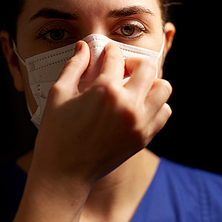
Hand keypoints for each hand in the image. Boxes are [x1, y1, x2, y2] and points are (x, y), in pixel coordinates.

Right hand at [29, 40, 171, 186]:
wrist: (64, 174)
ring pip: (163, 88)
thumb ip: (74, 67)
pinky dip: (155, 105)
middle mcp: (128, 105)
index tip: (105, 52)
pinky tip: (137, 107)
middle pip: (148, 67)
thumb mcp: (59, 94)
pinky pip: (164, 112)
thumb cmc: (56, 134)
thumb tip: (84, 47)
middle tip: (120, 70)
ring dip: (150, 83)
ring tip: (132, 88)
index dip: (108, 50)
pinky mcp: (144, 137)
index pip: (116, 57)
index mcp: (105, 91)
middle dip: (133, 62)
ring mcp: (140, 123)